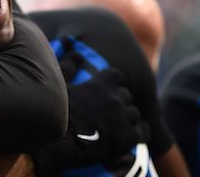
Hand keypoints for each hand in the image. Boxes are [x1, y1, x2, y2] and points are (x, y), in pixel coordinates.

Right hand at [32, 67, 146, 174]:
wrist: (60, 144)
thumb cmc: (56, 115)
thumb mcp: (58, 86)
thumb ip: (68, 67)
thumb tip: (76, 54)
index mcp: (100, 84)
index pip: (116, 75)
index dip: (112, 82)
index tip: (105, 90)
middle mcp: (115, 98)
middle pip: (126, 95)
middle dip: (119, 102)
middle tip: (108, 113)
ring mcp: (123, 118)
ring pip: (134, 113)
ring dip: (127, 118)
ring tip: (116, 127)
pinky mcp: (129, 138)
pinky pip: (144, 132)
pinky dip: (139, 133)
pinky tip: (132, 137)